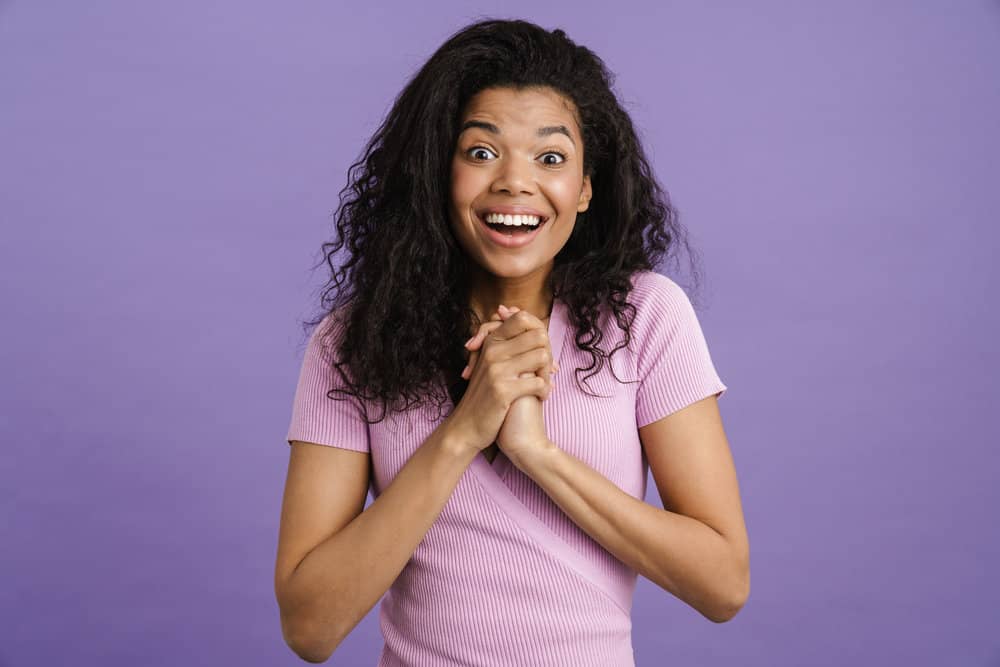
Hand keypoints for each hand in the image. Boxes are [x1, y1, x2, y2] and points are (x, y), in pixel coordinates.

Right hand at [463, 305, 558, 466]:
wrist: (465, 427)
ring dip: (548, 373)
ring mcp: (497, 370)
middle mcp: (493, 351)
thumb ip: (511, 347)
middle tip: (548, 370)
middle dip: (548, 353)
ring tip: (545, 384)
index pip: (522, 318)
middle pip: (538, 336)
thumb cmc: (484, 396)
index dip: (538, 331)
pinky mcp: (502, 391)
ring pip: (542, 356)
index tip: (540, 350)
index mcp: (491, 342)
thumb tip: (541, 332)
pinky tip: (541, 397)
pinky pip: (538, 382)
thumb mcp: (492, 366)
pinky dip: (544, 391)